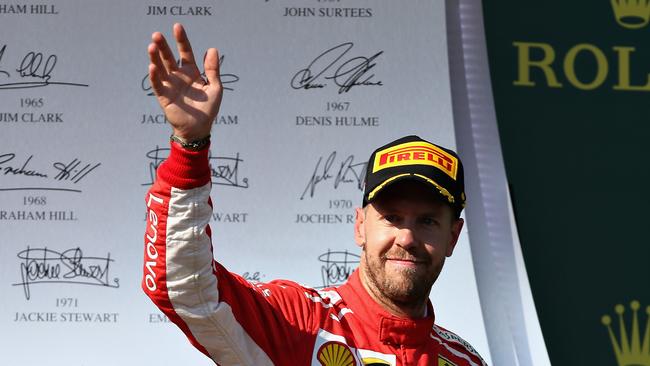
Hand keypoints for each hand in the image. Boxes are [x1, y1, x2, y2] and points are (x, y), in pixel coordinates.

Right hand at [148, 23, 221, 140]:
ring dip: (155, 58)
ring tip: (151, 46)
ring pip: (160, 68)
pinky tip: (152, 67)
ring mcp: (170, 85)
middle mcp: (178, 76)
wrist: (199, 128)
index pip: (185, 52)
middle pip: (169, 58)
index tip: (177, 27)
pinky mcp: (164, 97)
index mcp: (191, 72)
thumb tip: (212, 49)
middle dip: (163, 46)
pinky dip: (155, 76)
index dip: (181, 40)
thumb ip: (212, 70)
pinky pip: (158, 85)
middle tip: (157, 35)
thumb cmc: (208, 108)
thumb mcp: (215, 87)